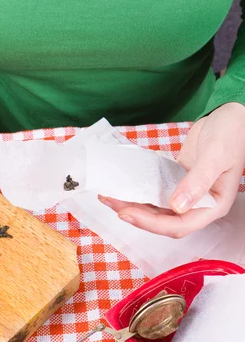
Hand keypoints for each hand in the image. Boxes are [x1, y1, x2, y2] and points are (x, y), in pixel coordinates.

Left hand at [99, 102, 244, 237]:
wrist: (232, 117)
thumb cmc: (232, 134)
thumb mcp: (216, 155)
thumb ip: (197, 181)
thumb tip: (177, 206)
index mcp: (213, 206)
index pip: (179, 225)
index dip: (151, 223)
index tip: (127, 213)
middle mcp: (198, 206)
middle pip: (163, 221)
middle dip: (136, 215)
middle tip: (112, 203)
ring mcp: (186, 195)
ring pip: (156, 209)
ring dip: (133, 205)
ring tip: (109, 196)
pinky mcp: (175, 183)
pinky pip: (154, 193)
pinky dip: (138, 192)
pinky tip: (122, 187)